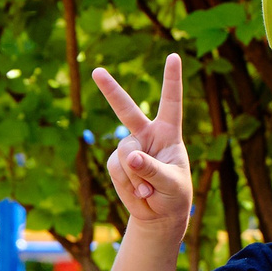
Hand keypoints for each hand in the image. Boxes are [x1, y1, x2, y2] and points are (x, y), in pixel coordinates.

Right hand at [94, 54, 192, 228]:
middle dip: (110, 91)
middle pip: (127, 110)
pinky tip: (140, 194)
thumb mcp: (171, 183)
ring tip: (149, 190)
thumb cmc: (174, 194)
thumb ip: (153, 169)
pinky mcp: (117, 164)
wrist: (160, 214)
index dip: (172, 80)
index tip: (174, 56)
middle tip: (96, 71)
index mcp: (169, 132)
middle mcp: (147, 135)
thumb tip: (129, 157)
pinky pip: (117, 169)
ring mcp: (130, 148)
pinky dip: (128, 185)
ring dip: (136, 176)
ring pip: (124, 152)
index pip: (171, 102)